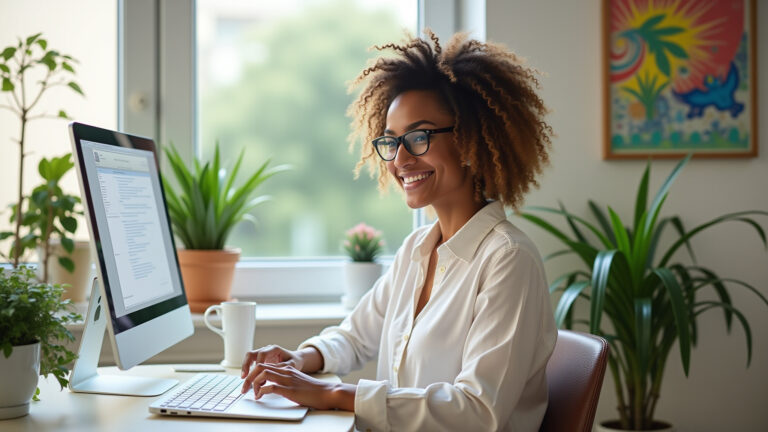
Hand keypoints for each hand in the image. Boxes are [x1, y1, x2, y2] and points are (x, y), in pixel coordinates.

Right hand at [240, 345, 305, 377]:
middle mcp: (266, 350)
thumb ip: (283, 368)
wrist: (295, 359)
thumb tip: (274, 373)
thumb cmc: (294, 361)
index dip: (257, 364)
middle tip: (244, 377)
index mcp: (274, 349)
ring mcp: (262, 354)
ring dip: (245, 368)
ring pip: (248, 358)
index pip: (262, 354)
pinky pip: (250, 363)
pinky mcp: (260, 360)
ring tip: (244, 380)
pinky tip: (248, 380)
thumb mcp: (292, 365)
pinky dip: (248, 371)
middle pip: (251, 354)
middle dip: (246, 366)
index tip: (255, 373)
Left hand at [240, 363, 354, 410]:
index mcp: (287, 368)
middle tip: (244, 388)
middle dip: (248, 377)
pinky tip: (260, 396)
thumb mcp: (297, 382)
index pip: (264, 365)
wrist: (327, 392)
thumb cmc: (313, 390)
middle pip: (260, 367)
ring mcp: (287, 379)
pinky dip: (262, 391)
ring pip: (263, 374)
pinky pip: (270, 386)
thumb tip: (272, 387)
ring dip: (253, 384)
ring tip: (251, 393)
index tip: (249, 383)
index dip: (253, 373)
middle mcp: (286, 371)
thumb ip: (285, 381)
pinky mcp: (290, 389)